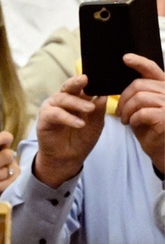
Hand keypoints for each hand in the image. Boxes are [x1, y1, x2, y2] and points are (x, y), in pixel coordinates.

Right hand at [34, 75, 106, 187]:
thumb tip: (104, 93)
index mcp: (76, 98)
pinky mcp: (44, 118)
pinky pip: (55, 114)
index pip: (81, 85)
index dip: (89, 80)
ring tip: (90, 109)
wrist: (68, 159)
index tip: (99, 76)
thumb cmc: (81, 140)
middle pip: (69, 86)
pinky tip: (79, 124)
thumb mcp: (96, 123)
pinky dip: (67, 118)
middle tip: (86, 79)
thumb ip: (99, 109)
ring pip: (63, 99)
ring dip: (77, 103)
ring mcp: (52, 108)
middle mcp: (62, 100)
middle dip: (76, 82)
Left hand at [116, 54, 164, 172]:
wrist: (161, 149)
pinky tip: (132, 124)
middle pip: (138, 85)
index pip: (152, 69)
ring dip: (126, 110)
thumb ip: (139, 94)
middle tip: (120, 113)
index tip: (125, 58)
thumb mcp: (144, 108)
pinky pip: (142, 112)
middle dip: (123, 99)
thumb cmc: (151, 128)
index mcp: (164, 87)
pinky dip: (132, 119)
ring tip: (125, 120)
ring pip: (138, 98)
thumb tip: (124, 82)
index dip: (139, 62)